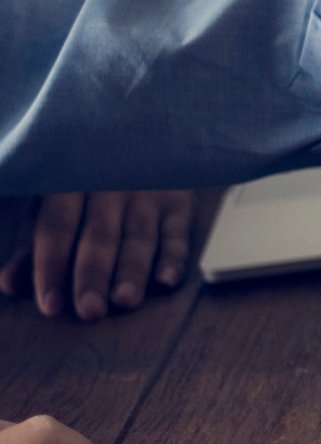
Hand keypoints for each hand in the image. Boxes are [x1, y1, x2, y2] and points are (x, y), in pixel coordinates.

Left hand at [0, 192, 191, 321]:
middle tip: (90, 311)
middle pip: (100, 236)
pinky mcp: (179, 200)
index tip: (50, 304)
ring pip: (139, 236)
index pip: (57, 227)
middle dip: (94, 275)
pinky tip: (166, 281)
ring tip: (126, 300)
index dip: (51, 266)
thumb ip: (38, 243)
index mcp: (69, 182)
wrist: (142, 132)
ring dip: (133, 269)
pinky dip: (174, 255)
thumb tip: (8, 283)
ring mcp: (148, 191)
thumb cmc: (87, 175)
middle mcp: (109, 186)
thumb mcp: (56, 197)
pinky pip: (177, 230)